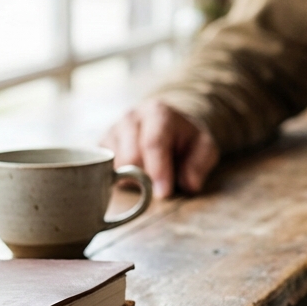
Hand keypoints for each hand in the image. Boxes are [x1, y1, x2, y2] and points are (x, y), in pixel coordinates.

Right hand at [100, 100, 219, 197]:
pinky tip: (134, 172)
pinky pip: (104, 170)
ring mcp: (113, 130)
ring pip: (114, 166)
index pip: (153, 142)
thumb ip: (201, 164)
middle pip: (130, 157)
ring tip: (149, 172)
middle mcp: (131, 118)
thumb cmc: (186, 139)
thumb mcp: (205, 148)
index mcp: (158, 112)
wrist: (168, 126)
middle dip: (146, 177)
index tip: (164, 193)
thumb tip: (189, 184)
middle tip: (160, 183)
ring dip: (132, 179)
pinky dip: (119, 178)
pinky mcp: (101, 145)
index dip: (158, 170)